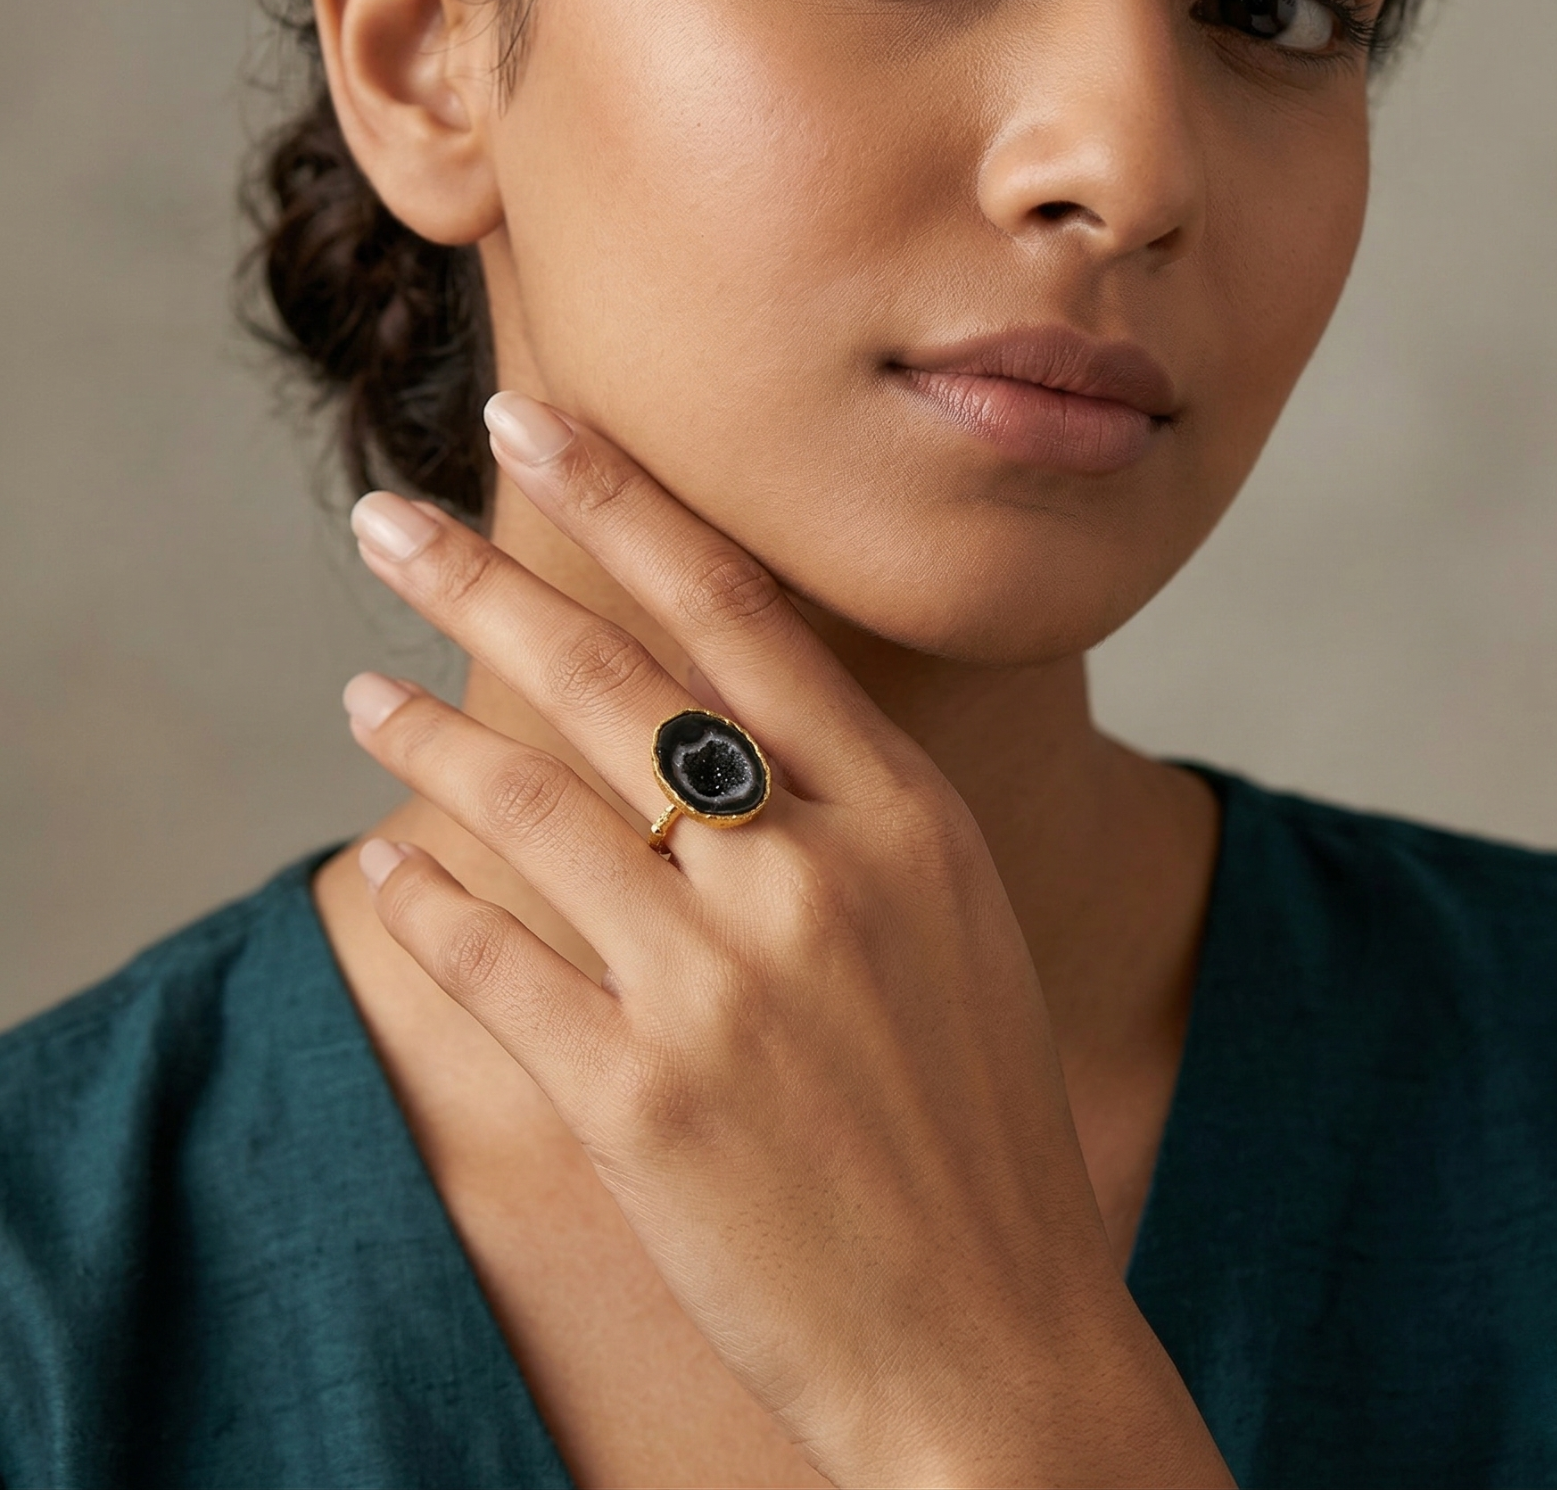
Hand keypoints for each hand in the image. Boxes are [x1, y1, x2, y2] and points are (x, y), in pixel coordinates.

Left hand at [344, 391, 1229, 1488]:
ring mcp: (722, 987)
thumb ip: (848, 805)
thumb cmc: (977, 1116)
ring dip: (427, 735)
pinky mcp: (641, 1100)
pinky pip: (498, 966)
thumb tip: (715, 711)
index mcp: (901, 816)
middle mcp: (810, 876)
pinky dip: (426, 905)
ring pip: (529, 809)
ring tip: (359, 687)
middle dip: (482, 576)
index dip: (623, 501)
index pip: (737, 611)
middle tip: (385, 514)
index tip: (533, 422)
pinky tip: (383, 871)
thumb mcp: (953, 918)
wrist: (996, 1335)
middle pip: (611, 680)